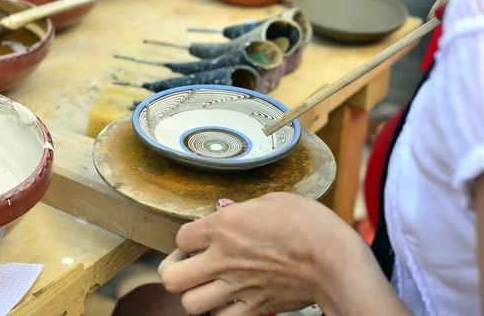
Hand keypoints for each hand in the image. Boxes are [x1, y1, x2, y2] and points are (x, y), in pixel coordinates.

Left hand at [158, 192, 369, 315]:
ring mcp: (237, 287)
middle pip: (172, 278)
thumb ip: (243, 209)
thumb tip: (229, 213)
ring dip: (195, 295)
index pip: (181, 237)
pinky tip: (229, 301)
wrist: (334, 259)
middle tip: (188, 265)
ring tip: (207, 285)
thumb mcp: (272, 201)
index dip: (186, 238)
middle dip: (174, 271)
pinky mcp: (255, 308)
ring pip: (190, 305)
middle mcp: (223, 259)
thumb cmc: (308, 223)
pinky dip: (221, 313)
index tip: (197, 239)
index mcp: (223, 227)